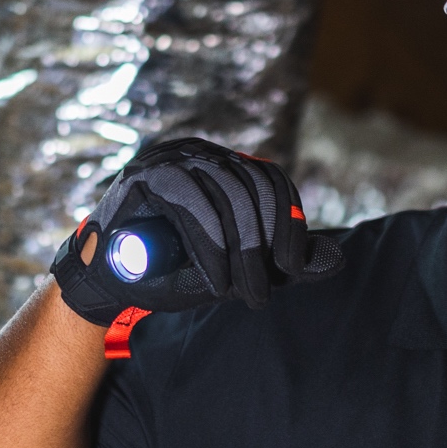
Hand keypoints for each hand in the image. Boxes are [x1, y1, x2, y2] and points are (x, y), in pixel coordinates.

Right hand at [51, 136, 343, 326]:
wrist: (108, 285)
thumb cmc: (173, 272)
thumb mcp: (240, 268)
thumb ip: (284, 262)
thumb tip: (338, 258)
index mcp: (223, 166)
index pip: (271, 180)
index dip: (289, 222)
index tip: (292, 267)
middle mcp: (199, 153)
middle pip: (254, 187)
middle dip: (265, 245)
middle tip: (261, 294)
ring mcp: (170, 158)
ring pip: (227, 197)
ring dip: (240, 254)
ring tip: (242, 294)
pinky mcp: (146, 175)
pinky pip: (193, 207)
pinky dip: (210, 249)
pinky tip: (214, 282)